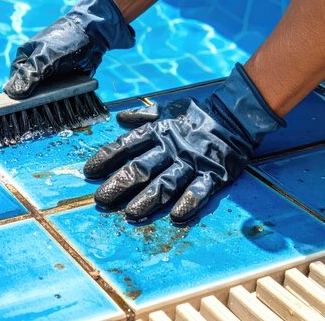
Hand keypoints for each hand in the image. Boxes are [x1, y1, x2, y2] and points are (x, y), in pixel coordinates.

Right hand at [3, 0, 134, 98]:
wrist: (95, 36)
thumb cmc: (66, 40)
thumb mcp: (45, 56)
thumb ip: (30, 74)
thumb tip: (13, 93)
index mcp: (25, 58)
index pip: (14, 81)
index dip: (16, 95)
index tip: (18, 109)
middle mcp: (35, 68)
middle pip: (28, 92)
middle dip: (33, 101)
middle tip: (38, 109)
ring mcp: (49, 77)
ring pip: (43, 96)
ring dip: (48, 104)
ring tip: (52, 107)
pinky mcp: (63, 83)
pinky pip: (58, 97)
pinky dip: (60, 101)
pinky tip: (63, 105)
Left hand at [83, 64, 285, 222]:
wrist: (235, 115)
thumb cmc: (196, 114)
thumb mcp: (167, 108)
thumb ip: (143, 115)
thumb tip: (120, 117)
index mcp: (158, 132)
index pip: (126, 145)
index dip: (106, 158)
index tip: (89, 172)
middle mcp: (171, 148)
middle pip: (141, 168)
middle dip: (119, 184)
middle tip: (101, 200)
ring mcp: (192, 162)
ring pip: (166, 183)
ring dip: (148, 199)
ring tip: (131, 214)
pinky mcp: (214, 174)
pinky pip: (201, 190)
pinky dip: (189, 202)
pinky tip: (177, 216)